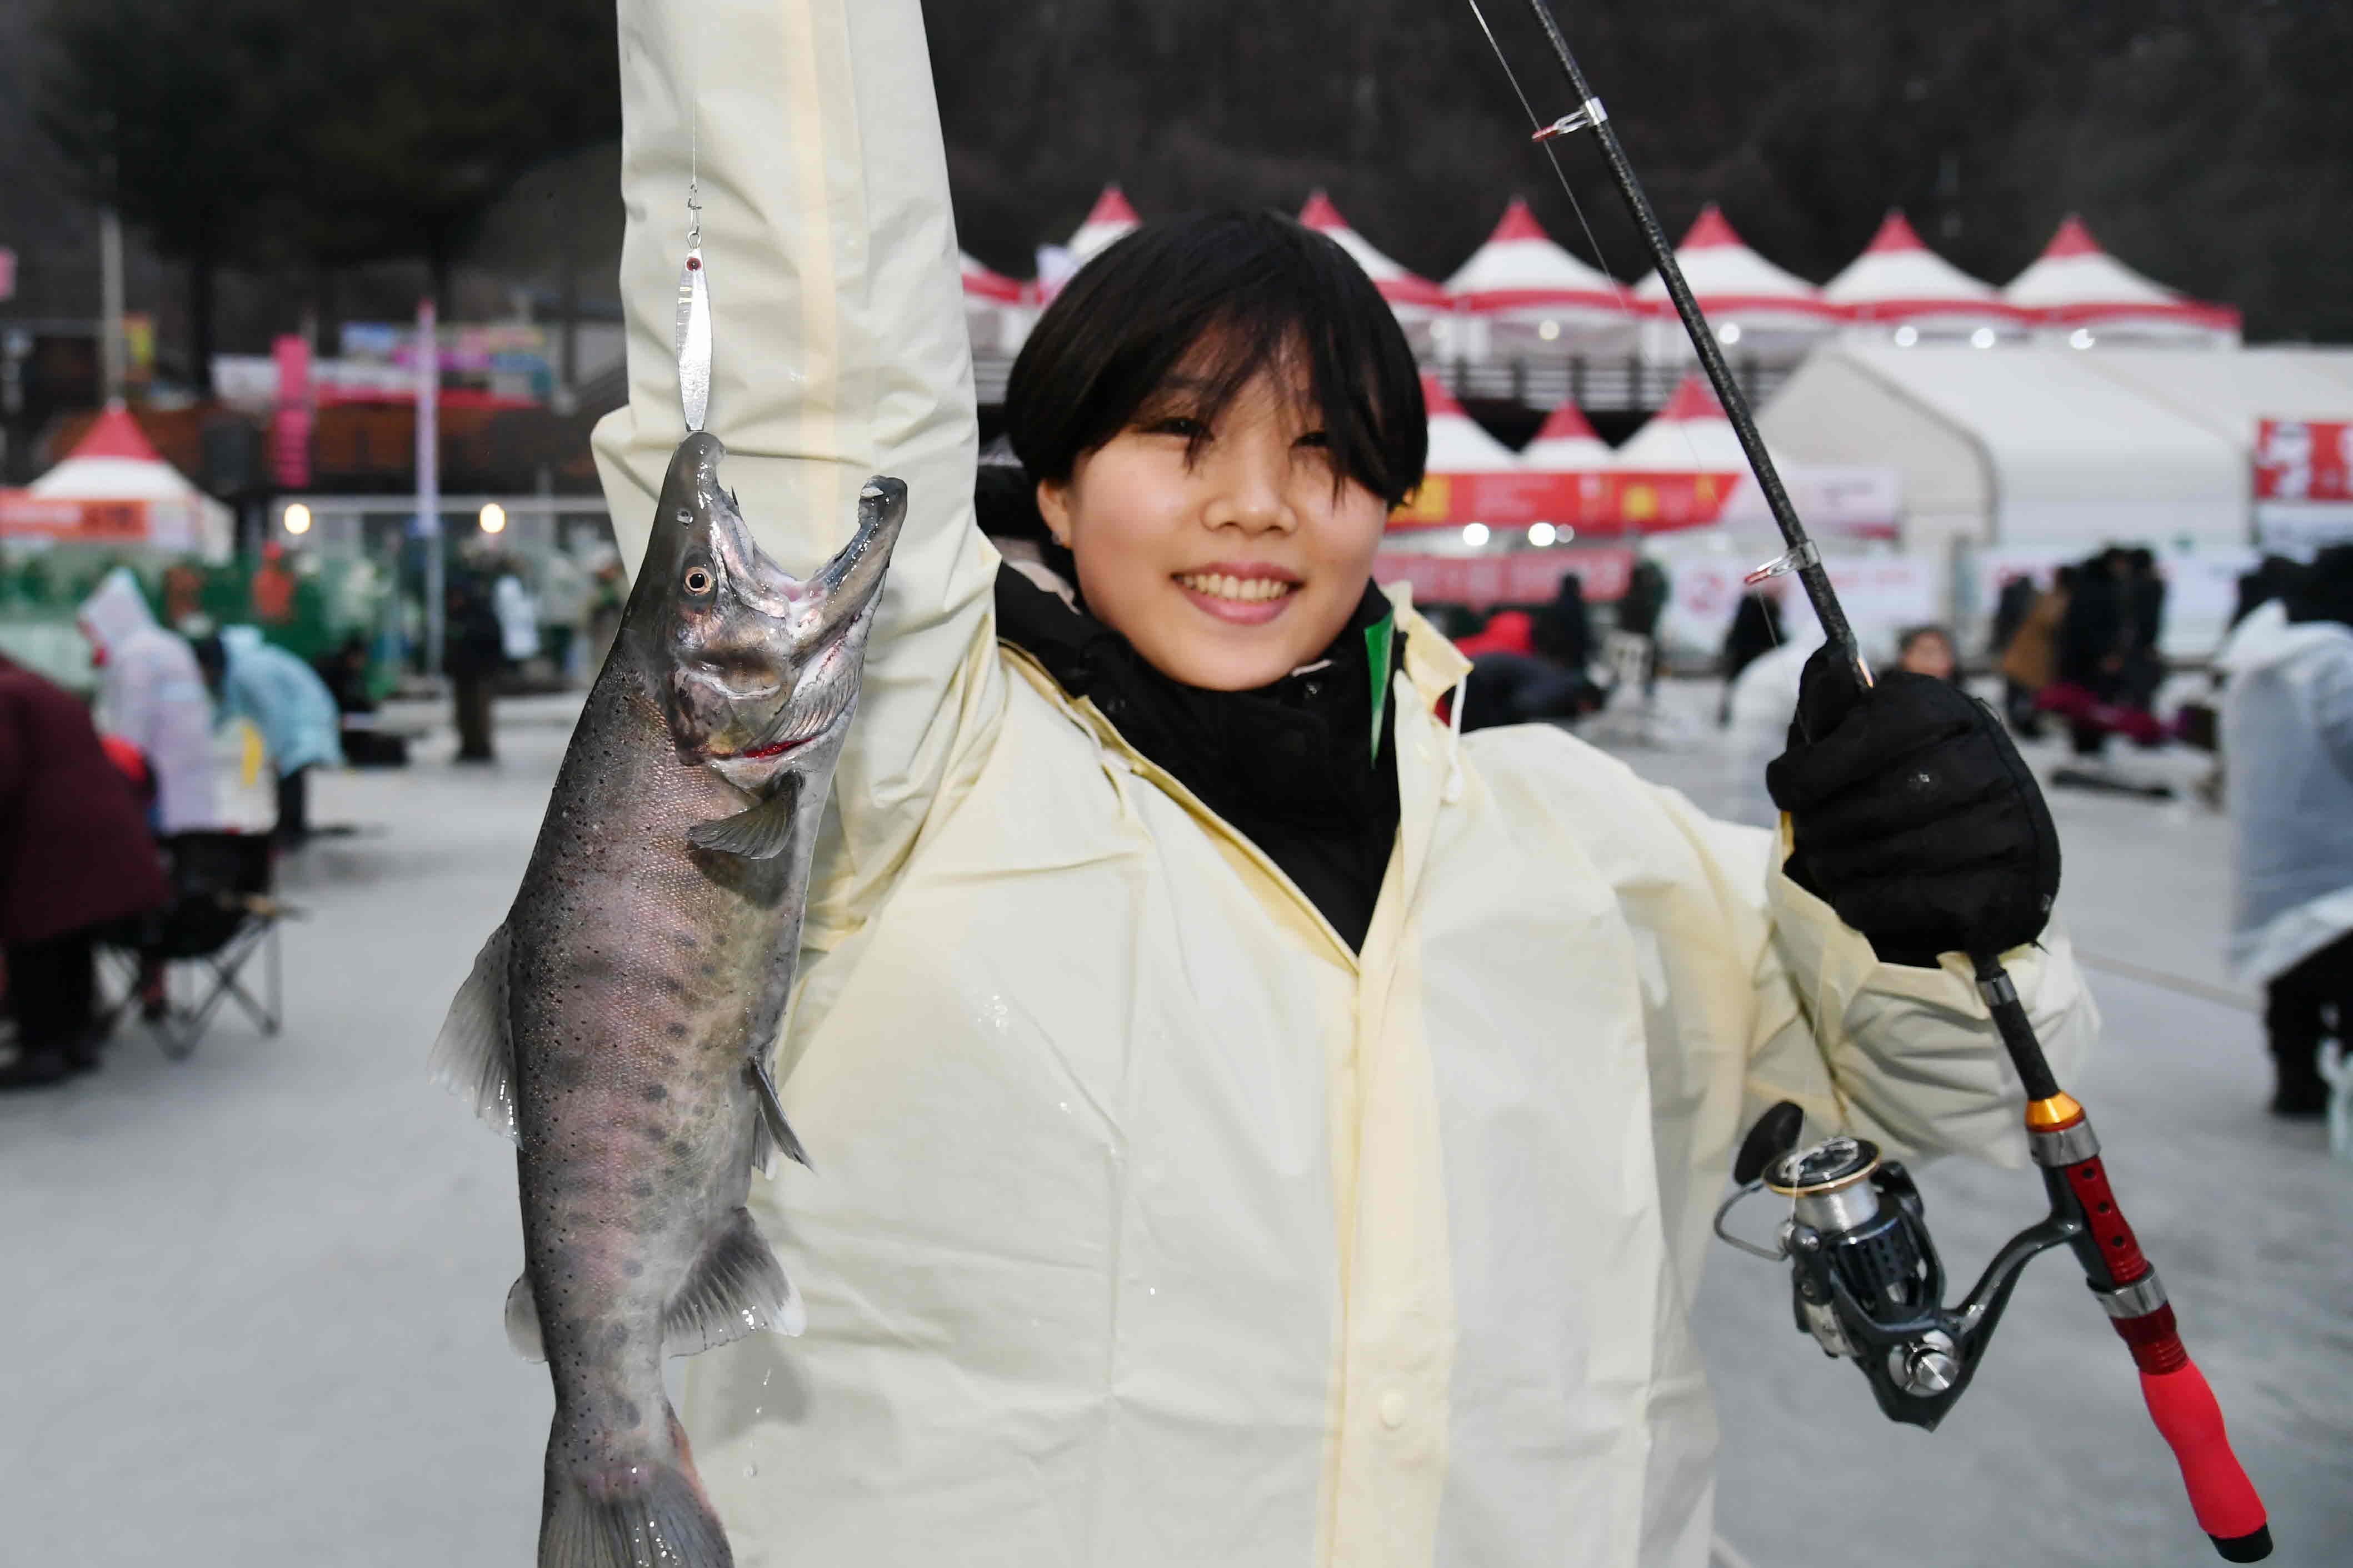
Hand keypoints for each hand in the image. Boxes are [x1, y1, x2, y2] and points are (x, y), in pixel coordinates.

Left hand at [1764, 647, 2058, 967]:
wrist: (1972, 861)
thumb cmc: (1897, 786)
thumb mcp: (1860, 738)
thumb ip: (1834, 707)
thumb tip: (1826, 659)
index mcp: (1947, 710)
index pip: (1868, 733)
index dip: (1808, 769)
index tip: (1783, 787)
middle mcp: (1989, 760)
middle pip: (1875, 802)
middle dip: (1821, 826)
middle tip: (1809, 836)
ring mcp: (2009, 825)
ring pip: (1891, 852)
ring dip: (1837, 867)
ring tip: (1829, 864)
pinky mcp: (2008, 886)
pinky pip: (1913, 899)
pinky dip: (1865, 903)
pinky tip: (1854, 897)